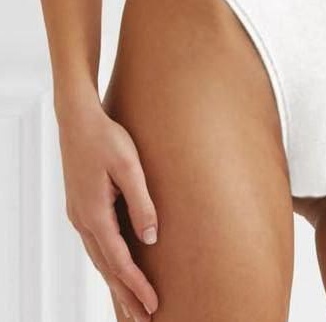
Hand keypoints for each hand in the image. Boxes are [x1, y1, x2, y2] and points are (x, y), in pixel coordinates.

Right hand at [56, 94, 158, 320]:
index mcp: (94, 214)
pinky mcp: (81, 207)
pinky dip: (107, 265)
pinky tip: (115, 270)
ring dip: (115, 284)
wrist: (77, 118)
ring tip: (130, 307)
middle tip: (144, 320)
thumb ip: (141, 202)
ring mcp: (79, 215)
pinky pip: (96, 246)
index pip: (120, 261)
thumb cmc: (106, 137)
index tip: (154, 305)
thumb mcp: (129, 166)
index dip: (138, 285)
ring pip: (99, 259)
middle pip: (106, 268)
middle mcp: (83, 221)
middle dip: (125, 296)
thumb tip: (151, 239)